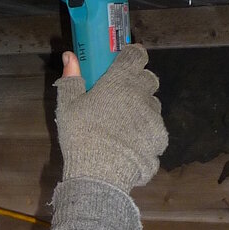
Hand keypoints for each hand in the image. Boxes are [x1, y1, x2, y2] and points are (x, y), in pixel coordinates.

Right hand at [55, 44, 166, 192]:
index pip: (136, 55)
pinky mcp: (160, 138)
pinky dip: (146, 132)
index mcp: (120, 81)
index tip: (124, 61)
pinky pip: (156, 129)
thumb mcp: (68, 106)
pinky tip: (132, 143)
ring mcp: (154, 117)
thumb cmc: (81, 135)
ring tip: (124, 124)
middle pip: (148, 78)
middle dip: (138, 82)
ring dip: (142, 108)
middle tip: (121, 95)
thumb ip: (71, 78)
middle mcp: (142, 94)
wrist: (100, 174)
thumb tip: (69, 55)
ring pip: (153, 105)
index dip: (132, 55)